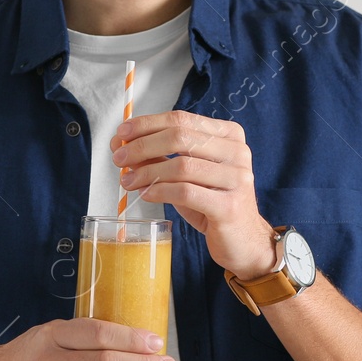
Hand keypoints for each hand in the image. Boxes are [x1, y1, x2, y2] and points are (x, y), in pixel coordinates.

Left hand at [112, 110, 278, 278]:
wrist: (242, 240)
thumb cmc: (212, 203)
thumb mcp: (187, 175)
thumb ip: (161, 157)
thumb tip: (123, 144)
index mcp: (229, 135)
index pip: (182, 119)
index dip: (147, 124)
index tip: (122, 133)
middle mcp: (237, 152)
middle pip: (180, 137)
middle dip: (142, 146)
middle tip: (119, 158)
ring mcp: (237, 179)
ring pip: (181, 165)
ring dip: (147, 172)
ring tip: (127, 181)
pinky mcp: (229, 206)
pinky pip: (185, 192)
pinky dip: (159, 191)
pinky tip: (145, 194)